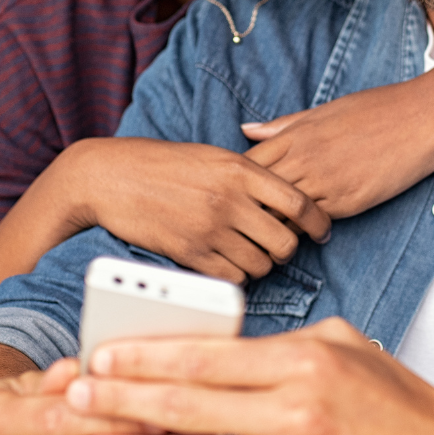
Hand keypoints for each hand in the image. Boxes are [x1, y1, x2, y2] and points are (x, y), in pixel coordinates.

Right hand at [30, 137, 331, 282]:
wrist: (111, 177)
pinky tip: (226, 263)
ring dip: (260, 264)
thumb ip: (249, 175)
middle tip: (275, 245)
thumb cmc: (163, 164)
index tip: (321, 231)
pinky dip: (235, 275)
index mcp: (240, 170)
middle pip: (285, 241)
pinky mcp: (189, 253)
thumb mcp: (213, 156)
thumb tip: (286, 199)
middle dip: (286, 248)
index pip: (300, 202)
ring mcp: (209, 229)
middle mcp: (230, 200)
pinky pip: (231, 278)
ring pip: (261, 265)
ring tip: (248, 253)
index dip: (318, 222)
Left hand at [64, 317, 433, 434]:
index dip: (144, 358)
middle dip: (122, 404)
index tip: (101, 358)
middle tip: (75, 399)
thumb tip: (210, 348)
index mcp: (308, 362)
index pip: (206, 357)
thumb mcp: (347, 350)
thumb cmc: (403, 408)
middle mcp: (303, 415)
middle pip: (189, 410)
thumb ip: (280, 346)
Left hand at [241, 80, 433, 218]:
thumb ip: (284, 125)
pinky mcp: (348, 201)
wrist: (425, 116)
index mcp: (296, 134)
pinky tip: (301, 235)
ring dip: (272, 226)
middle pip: (256, 194)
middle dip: (246, 211)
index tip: (234, 196)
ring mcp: (325, 181)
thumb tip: (247, 130)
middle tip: (240, 226)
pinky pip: (312, 223)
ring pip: (280, 214)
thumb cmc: (378, 108)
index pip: (247, 165)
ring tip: (266, 238)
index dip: (237, 184)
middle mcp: (305, 158)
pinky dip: (302, 231)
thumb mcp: (325, 111)